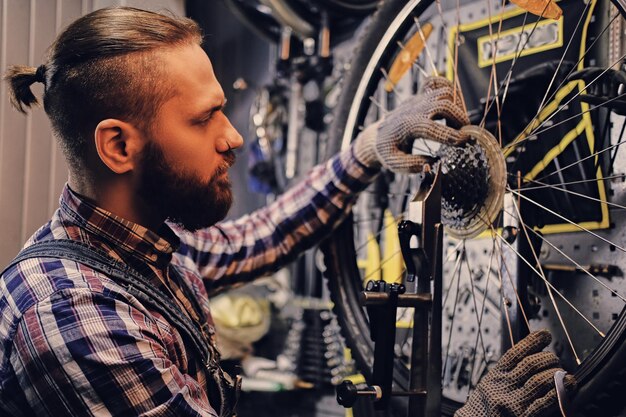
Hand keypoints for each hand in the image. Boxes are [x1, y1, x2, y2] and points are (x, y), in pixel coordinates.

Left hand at [353, 76, 469, 172]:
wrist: (377, 134)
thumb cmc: (387, 149)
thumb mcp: (393, 162)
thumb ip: (412, 165)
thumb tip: (433, 162)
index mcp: (406, 126)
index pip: (431, 127)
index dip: (449, 134)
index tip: (463, 142)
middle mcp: (413, 109)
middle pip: (442, 104)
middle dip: (458, 117)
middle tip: (465, 132)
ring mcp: (417, 100)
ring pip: (443, 92)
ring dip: (457, 105)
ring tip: (460, 122)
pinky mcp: (420, 96)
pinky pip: (436, 82)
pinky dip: (449, 88)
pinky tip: (454, 104)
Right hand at [455, 329, 575, 416]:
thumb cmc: (486, 408)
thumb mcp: (490, 386)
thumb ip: (506, 373)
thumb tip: (532, 355)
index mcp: (494, 377)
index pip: (515, 354)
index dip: (531, 342)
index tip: (544, 335)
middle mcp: (503, 387)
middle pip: (529, 365)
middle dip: (547, 359)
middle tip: (555, 360)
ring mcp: (513, 403)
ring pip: (539, 381)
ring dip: (555, 373)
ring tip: (563, 373)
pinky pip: (544, 403)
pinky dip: (558, 392)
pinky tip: (568, 385)